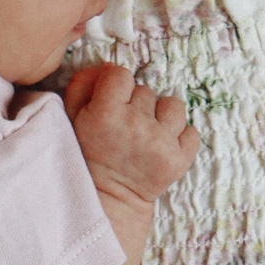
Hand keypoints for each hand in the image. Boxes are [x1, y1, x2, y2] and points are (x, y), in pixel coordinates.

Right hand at [64, 61, 197, 204]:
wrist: (108, 198)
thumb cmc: (88, 154)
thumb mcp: (72, 117)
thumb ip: (83, 85)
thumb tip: (109, 66)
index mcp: (106, 113)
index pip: (121, 75)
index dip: (116, 86)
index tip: (113, 102)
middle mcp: (136, 126)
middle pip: (146, 91)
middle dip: (136, 104)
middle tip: (125, 126)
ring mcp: (161, 144)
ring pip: (173, 106)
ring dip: (162, 116)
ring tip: (148, 132)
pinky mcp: (179, 161)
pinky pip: (191, 132)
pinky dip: (180, 136)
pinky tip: (163, 144)